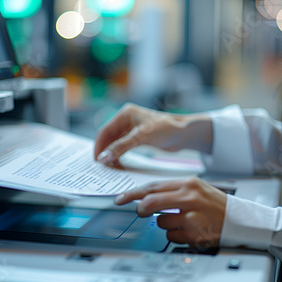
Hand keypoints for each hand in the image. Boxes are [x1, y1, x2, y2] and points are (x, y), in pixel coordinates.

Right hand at [94, 103, 212, 165]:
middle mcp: (127, 120)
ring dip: (111, 154)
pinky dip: (119, 155)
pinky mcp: (138, 138)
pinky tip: (118, 164)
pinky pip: (123, 147)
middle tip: (101, 166)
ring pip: (115, 143)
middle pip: (108, 138)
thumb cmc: (166, 129)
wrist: (184, 134)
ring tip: (109, 167)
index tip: (97, 160)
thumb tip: (103, 156)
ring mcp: (132, 129)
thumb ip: (121, 147)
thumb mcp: (141, 137)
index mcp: (125, 114)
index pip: (105, 131)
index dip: (99, 146)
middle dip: (104, 151)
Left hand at [114, 177, 226, 247]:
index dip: (133, 193)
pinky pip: (171, 236)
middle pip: (150, 203)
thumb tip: (145, 197)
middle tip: (141, 213)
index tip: (120, 199)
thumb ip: (171, 191)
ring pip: (160, 222)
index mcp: (188, 183)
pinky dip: (175, 235)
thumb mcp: (195, 189)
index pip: (153, 186)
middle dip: (141, 210)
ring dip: (165, 224)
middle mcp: (189, 197)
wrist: (239, 219)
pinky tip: (188, 231)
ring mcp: (192, 216)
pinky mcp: (194, 232)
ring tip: (181, 222)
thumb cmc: (214, 204)